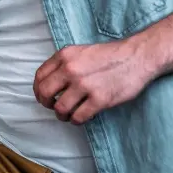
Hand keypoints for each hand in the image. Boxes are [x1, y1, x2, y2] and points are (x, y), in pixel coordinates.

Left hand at [33, 39, 150, 124]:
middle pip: (45, 92)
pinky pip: (79, 117)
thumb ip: (63, 63)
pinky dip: (76, 120)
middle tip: (52, 107)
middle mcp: (71, 69)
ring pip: (60, 108)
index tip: (41, 96)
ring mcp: (84, 85)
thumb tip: (49, 81)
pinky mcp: (99, 99)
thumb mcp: (79, 51)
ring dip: (61, 115)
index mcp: (64, 56)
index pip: (40, 76)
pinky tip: (80, 117)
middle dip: (46, 103)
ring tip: (67, 114)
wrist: (134, 57)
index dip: (37, 89)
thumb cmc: (107, 55)